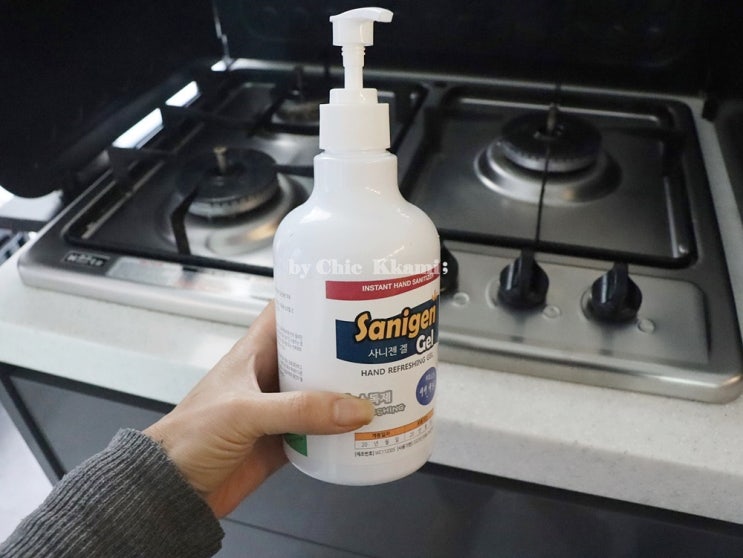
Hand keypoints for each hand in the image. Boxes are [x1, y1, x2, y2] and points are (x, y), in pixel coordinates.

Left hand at [144, 300, 373, 516]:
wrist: (172, 491)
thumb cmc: (188, 438)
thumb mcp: (244, 413)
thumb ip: (299, 410)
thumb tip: (354, 408)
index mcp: (254, 354)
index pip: (287, 313)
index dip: (315, 300)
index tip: (349, 295)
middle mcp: (269, 377)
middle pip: (315, 353)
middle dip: (346, 349)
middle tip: (379, 346)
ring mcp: (279, 410)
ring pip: (323, 392)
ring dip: (348, 392)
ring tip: (383, 385)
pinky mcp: (285, 442)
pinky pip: (322, 431)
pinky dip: (342, 430)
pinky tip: (364, 429)